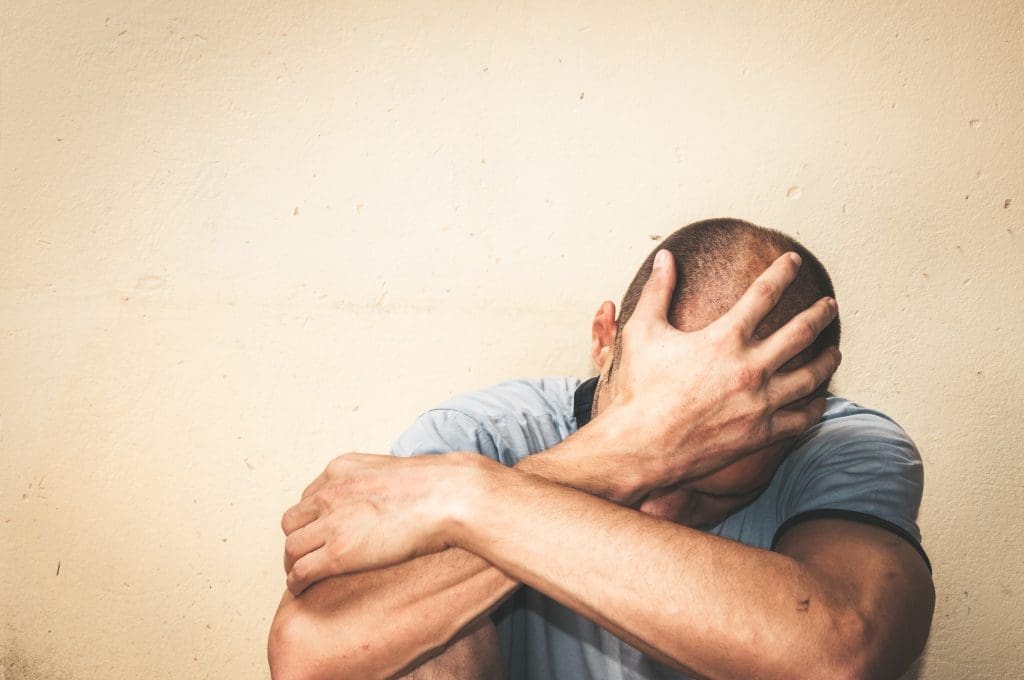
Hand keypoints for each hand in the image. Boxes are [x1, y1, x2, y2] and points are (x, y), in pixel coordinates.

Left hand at [279, 453, 471, 594]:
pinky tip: (303, 589)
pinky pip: (301, 571)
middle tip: (309, 554)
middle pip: (292, 521)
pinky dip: (297, 582)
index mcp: (342, 469)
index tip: (320, 532)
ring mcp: (332, 522)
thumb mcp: (396, 469)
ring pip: (291, 547)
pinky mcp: (338, 552)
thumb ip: (380, 481)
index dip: (312, 518)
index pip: (309, 496)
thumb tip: (390, 494)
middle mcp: (330, 492)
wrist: (448, 496)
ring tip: (301, 575)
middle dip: (298, 538)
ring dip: (293, 563)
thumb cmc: (437, 486)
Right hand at [605, 249, 839, 487]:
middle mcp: (750, 368)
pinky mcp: (760, 433)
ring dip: (828, 360)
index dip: (783, 271)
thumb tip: (665, 256)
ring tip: (834, 352)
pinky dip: (816, 406)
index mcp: (724, 339)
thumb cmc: (638, 390)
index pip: (765, 293)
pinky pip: (802, 418)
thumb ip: (657, 291)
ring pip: (811, 376)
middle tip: (830, 305)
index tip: (794, 261)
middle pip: (801, 331)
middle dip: (820, 313)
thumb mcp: (642, 332)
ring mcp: (759, 403)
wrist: (640, 447)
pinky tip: (820, 399)